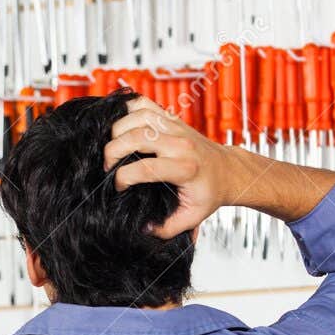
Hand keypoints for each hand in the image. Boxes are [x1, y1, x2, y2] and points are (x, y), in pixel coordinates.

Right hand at [103, 96, 238, 238]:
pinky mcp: (172, 118)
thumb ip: (167, 229)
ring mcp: (176, 127)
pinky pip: (144, 104)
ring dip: (117, 130)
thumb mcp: (192, 218)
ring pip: (138, 116)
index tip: (119, 187)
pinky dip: (127, 110)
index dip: (124, 178)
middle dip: (113, 152)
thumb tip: (143, 229)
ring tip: (113, 147)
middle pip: (136, 137)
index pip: (145, 168)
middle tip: (107, 166)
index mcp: (185, 168)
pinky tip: (122, 125)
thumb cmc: (209, 194)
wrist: (227, 170)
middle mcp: (180, 144)